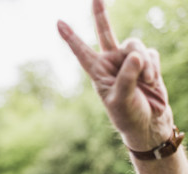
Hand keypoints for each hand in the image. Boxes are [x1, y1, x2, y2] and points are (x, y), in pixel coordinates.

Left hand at [57, 0, 173, 151]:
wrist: (149, 123)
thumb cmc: (128, 116)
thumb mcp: (120, 100)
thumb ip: (127, 78)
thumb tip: (135, 54)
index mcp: (97, 72)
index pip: (81, 52)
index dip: (71, 37)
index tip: (58, 22)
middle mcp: (111, 62)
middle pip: (105, 32)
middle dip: (100, 14)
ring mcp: (129, 60)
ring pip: (133, 44)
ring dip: (141, 62)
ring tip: (145, 80)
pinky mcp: (146, 61)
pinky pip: (149, 53)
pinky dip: (152, 66)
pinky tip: (151, 81)